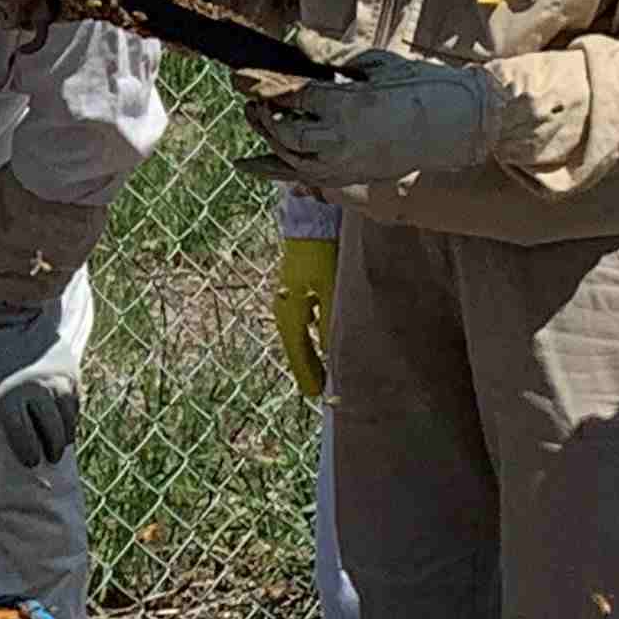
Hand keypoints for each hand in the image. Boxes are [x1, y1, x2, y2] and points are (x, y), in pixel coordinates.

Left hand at [0, 293, 78, 468]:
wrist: (6, 303)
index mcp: (10, 398)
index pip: (25, 438)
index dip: (28, 454)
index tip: (29, 461)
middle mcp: (39, 392)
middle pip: (52, 433)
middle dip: (51, 449)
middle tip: (48, 457)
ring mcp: (58, 380)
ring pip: (69, 419)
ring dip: (66, 434)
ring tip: (61, 442)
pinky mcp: (70, 367)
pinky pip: (76, 399)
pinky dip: (73, 413)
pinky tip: (68, 418)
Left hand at [238, 49, 503, 187]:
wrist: (457, 125)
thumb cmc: (422, 86)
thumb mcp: (377, 62)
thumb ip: (333, 55)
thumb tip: (300, 40)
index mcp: (347, 106)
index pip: (290, 96)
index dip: (260, 85)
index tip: (239, 75)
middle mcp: (340, 141)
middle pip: (283, 130)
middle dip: (261, 112)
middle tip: (248, 94)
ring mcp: (344, 164)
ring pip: (289, 156)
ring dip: (267, 137)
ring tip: (253, 118)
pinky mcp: (349, 177)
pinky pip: (301, 177)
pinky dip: (272, 170)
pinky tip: (246, 164)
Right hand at [269, 233, 337, 399]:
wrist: (308, 223)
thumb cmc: (318, 255)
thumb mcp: (329, 290)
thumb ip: (332, 322)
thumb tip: (333, 353)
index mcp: (290, 315)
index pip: (300, 355)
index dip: (309, 376)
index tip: (316, 396)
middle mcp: (285, 311)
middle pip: (297, 349)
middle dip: (309, 368)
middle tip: (319, 390)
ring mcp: (288, 301)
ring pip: (300, 337)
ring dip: (310, 353)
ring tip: (323, 370)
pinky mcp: (297, 292)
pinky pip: (303, 324)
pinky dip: (311, 338)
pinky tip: (322, 340)